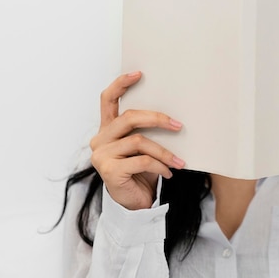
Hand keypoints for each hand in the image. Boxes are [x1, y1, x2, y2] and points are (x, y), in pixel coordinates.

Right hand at [90, 71, 185, 209]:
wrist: (134, 204)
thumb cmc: (141, 172)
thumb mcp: (143, 147)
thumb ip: (145, 130)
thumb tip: (171, 115)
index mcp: (107, 129)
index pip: (107, 99)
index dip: (121, 84)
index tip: (139, 73)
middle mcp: (100, 139)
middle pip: (129, 117)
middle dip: (156, 119)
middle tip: (178, 125)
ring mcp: (102, 155)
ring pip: (139, 141)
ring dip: (164, 151)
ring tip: (179, 161)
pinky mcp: (109, 171)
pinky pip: (142, 161)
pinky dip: (160, 166)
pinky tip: (169, 172)